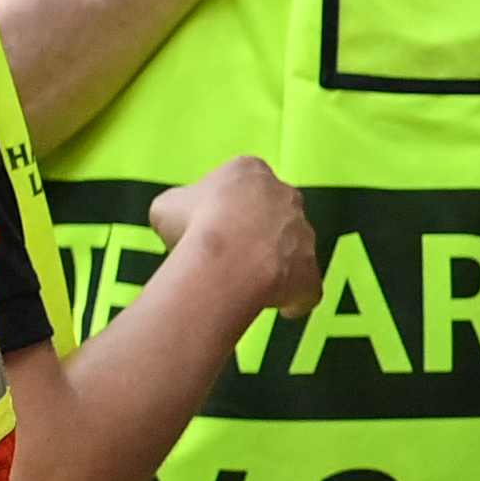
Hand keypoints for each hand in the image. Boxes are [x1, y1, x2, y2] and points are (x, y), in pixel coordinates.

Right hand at [146, 156, 320, 328]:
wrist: (228, 258)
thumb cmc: (195, 225)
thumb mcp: (168, 205)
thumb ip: (180, 206)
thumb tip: (179, 219)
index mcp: (252, 172)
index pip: (242, 185)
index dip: (223, 207)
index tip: (207, 225)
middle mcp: (287, 197)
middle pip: (272, 215)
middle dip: (253, 233)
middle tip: (226, 255)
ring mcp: (305, 235)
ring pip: (290, 251)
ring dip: (271, 265)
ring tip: (242, 284)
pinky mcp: (311, 272)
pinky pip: (305, 289)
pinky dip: (293, 300)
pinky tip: (276, 308)